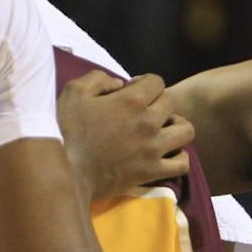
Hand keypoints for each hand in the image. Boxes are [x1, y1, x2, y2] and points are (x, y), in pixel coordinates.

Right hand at [57, 71, 192, 198]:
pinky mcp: (152, 171)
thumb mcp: (73, 92)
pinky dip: (180, 157)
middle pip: (171, 102)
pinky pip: (182, 163)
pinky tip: (168, 153)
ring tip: (163, 129)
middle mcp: (149, 122)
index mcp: (132, 100)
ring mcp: (153, 148)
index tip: (131, 90)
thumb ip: (97, 79)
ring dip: (176, 126)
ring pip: (185, 130)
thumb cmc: (66, 131)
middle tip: (142, 110)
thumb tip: (118, 83)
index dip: (144, 82)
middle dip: (157, 101)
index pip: (156, 81)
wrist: (65, 173)